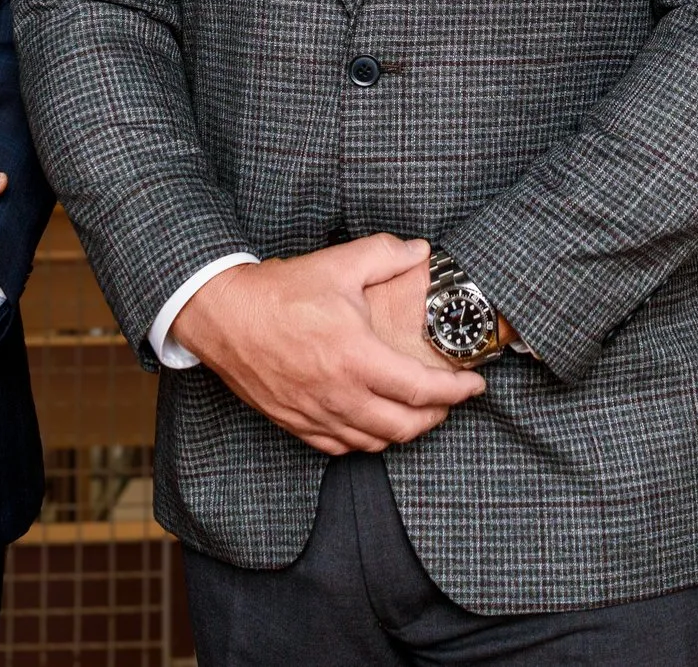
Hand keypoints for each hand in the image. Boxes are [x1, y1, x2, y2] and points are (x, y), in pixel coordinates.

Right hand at [170, 235, 485, 455]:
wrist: (222, 315)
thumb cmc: (279, 291)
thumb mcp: (338, 264)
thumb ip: (386, 255)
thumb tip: (421, 250)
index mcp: (356, 357)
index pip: (423, 390)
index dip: (457, 392)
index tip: (475, 384)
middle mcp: (339, 394)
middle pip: (405, 426)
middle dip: (437, 416)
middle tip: (450, 401)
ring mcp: (315, 414)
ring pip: (374, 442)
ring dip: (403, 431)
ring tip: (417, 412)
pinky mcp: (295, 423)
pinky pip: (340, 447)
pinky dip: (365, 440)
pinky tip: (373, 425)